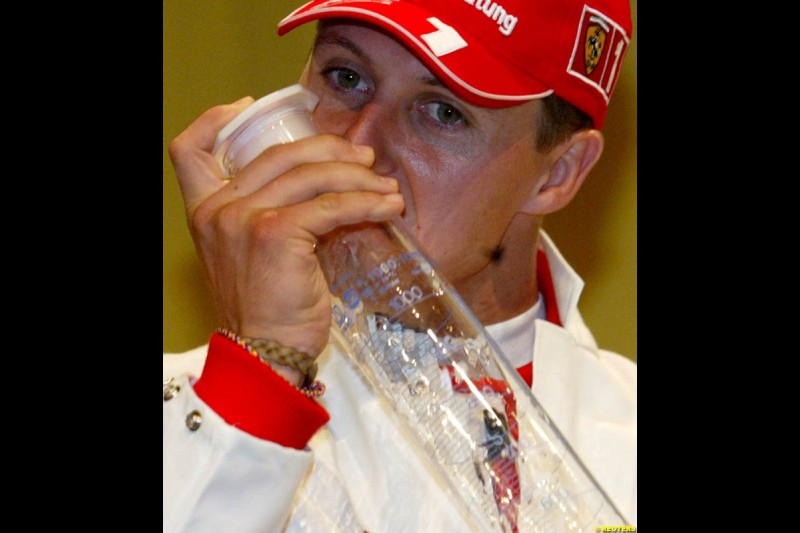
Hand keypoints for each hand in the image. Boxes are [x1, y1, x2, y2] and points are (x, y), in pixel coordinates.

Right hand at [169, 97, 403, 384]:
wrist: (263, 355)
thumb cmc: (265, 309)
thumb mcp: (251, 255)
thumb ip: (268, 215)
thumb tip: (326, 186)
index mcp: (205, 211)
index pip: (189, 152)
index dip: (215, 119)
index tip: (248, 107)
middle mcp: (218, 209)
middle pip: (278, 154)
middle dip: (330, 149)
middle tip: (365, 157)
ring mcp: (244, 218)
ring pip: (310, 175)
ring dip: (358, 176)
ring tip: (385, 184)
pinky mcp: (277, 233)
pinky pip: (331, 205)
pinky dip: (366, 202)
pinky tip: (387, 206)